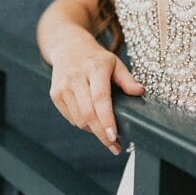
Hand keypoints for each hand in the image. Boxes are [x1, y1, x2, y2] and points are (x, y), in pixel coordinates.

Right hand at [49, 37, 144, 154]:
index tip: (114, 137)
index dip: (106, 120)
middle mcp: (76, 77)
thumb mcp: (115, 63)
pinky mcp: (55, 94)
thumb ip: (127, 79)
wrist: (68, 47)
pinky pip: (71, 118)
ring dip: (93, 130)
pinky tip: (91, 120)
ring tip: (105, 131)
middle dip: (102, 134)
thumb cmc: (96, 58)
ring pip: (79, 119)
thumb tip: (140, 92)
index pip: (100, 98)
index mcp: (94, 68)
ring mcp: (63, 86)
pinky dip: (82, 124)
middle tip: (115, 147)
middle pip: (88, 114)